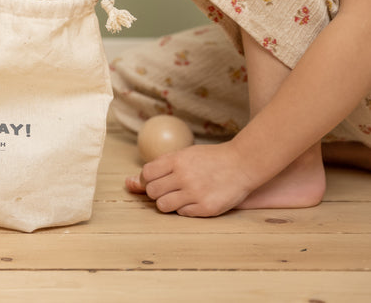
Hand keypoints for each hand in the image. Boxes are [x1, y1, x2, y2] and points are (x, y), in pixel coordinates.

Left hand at [125, 142, 259, 216]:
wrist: (243, 164)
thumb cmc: (209, 160)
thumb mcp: (183, 156)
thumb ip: (157, 169)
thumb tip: (127, 183)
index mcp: (176, 160)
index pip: (146, 174)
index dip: (148, 179)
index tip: (158, 180)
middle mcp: (183, 176)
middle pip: (151, 191)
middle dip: (156, 192)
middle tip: (170, 189)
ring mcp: (195, 193)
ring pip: (162, 205)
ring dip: (167, 203)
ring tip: (180, 196)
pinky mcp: (206, 208)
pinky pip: (182, 213)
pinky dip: (185, 209)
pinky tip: (195, 201)